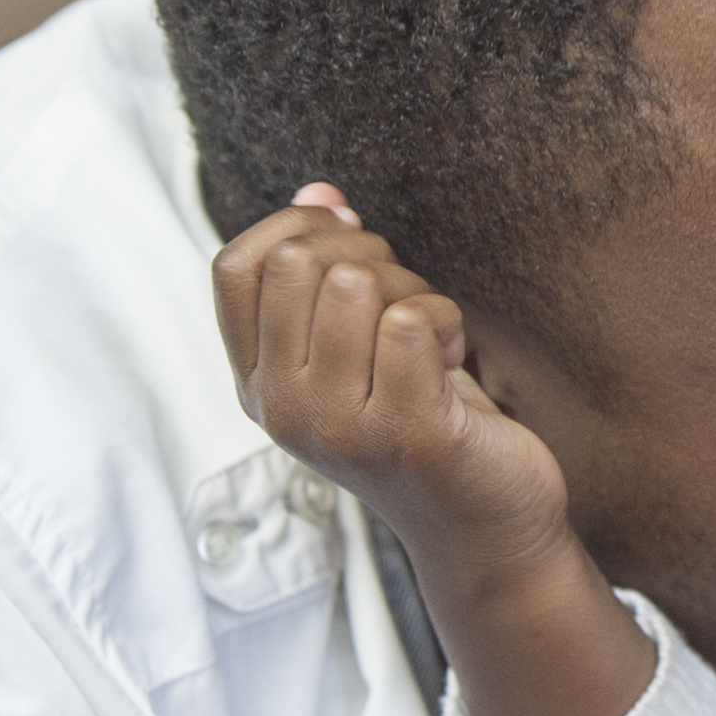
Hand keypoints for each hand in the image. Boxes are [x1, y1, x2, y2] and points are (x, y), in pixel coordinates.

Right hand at [215, 189, 570, 589]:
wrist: (481, 522)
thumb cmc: (421, 419)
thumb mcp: (355, 347)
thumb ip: (323, 275)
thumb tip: (318, 193)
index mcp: (257, 382)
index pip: (233, 266)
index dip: (296, 227)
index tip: (351, 242)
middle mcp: (281, 408)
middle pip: (297, 262)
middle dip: (367, 255)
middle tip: (404, 300)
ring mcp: (336, 426)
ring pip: (355, 285)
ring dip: (412, 289)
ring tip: (428, 339)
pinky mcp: (403, 432)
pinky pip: (411, 318)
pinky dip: (445, 319)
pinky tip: (450, 359)